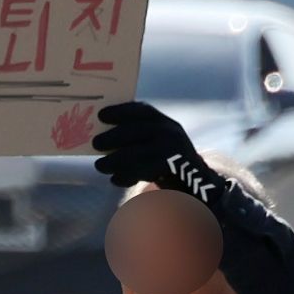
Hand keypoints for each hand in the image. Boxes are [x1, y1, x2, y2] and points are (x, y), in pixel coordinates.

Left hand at [92, 101, 224, 202]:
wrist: (198, 183)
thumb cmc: (168, 161)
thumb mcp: (157, 141)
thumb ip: (138, 136)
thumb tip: (102, 134)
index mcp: (164, 122)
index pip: (142, 110)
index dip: (120, 111)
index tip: (101, 115)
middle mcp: (170, 132)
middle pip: (136, 131)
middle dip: (113, 137)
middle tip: (95, 144)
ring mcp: (172, 150)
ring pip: (137, 153)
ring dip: (115, 160)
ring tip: (100, 166)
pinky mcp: (172, 169)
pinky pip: (144, 171)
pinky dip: (126, 175)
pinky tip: (115, 180)